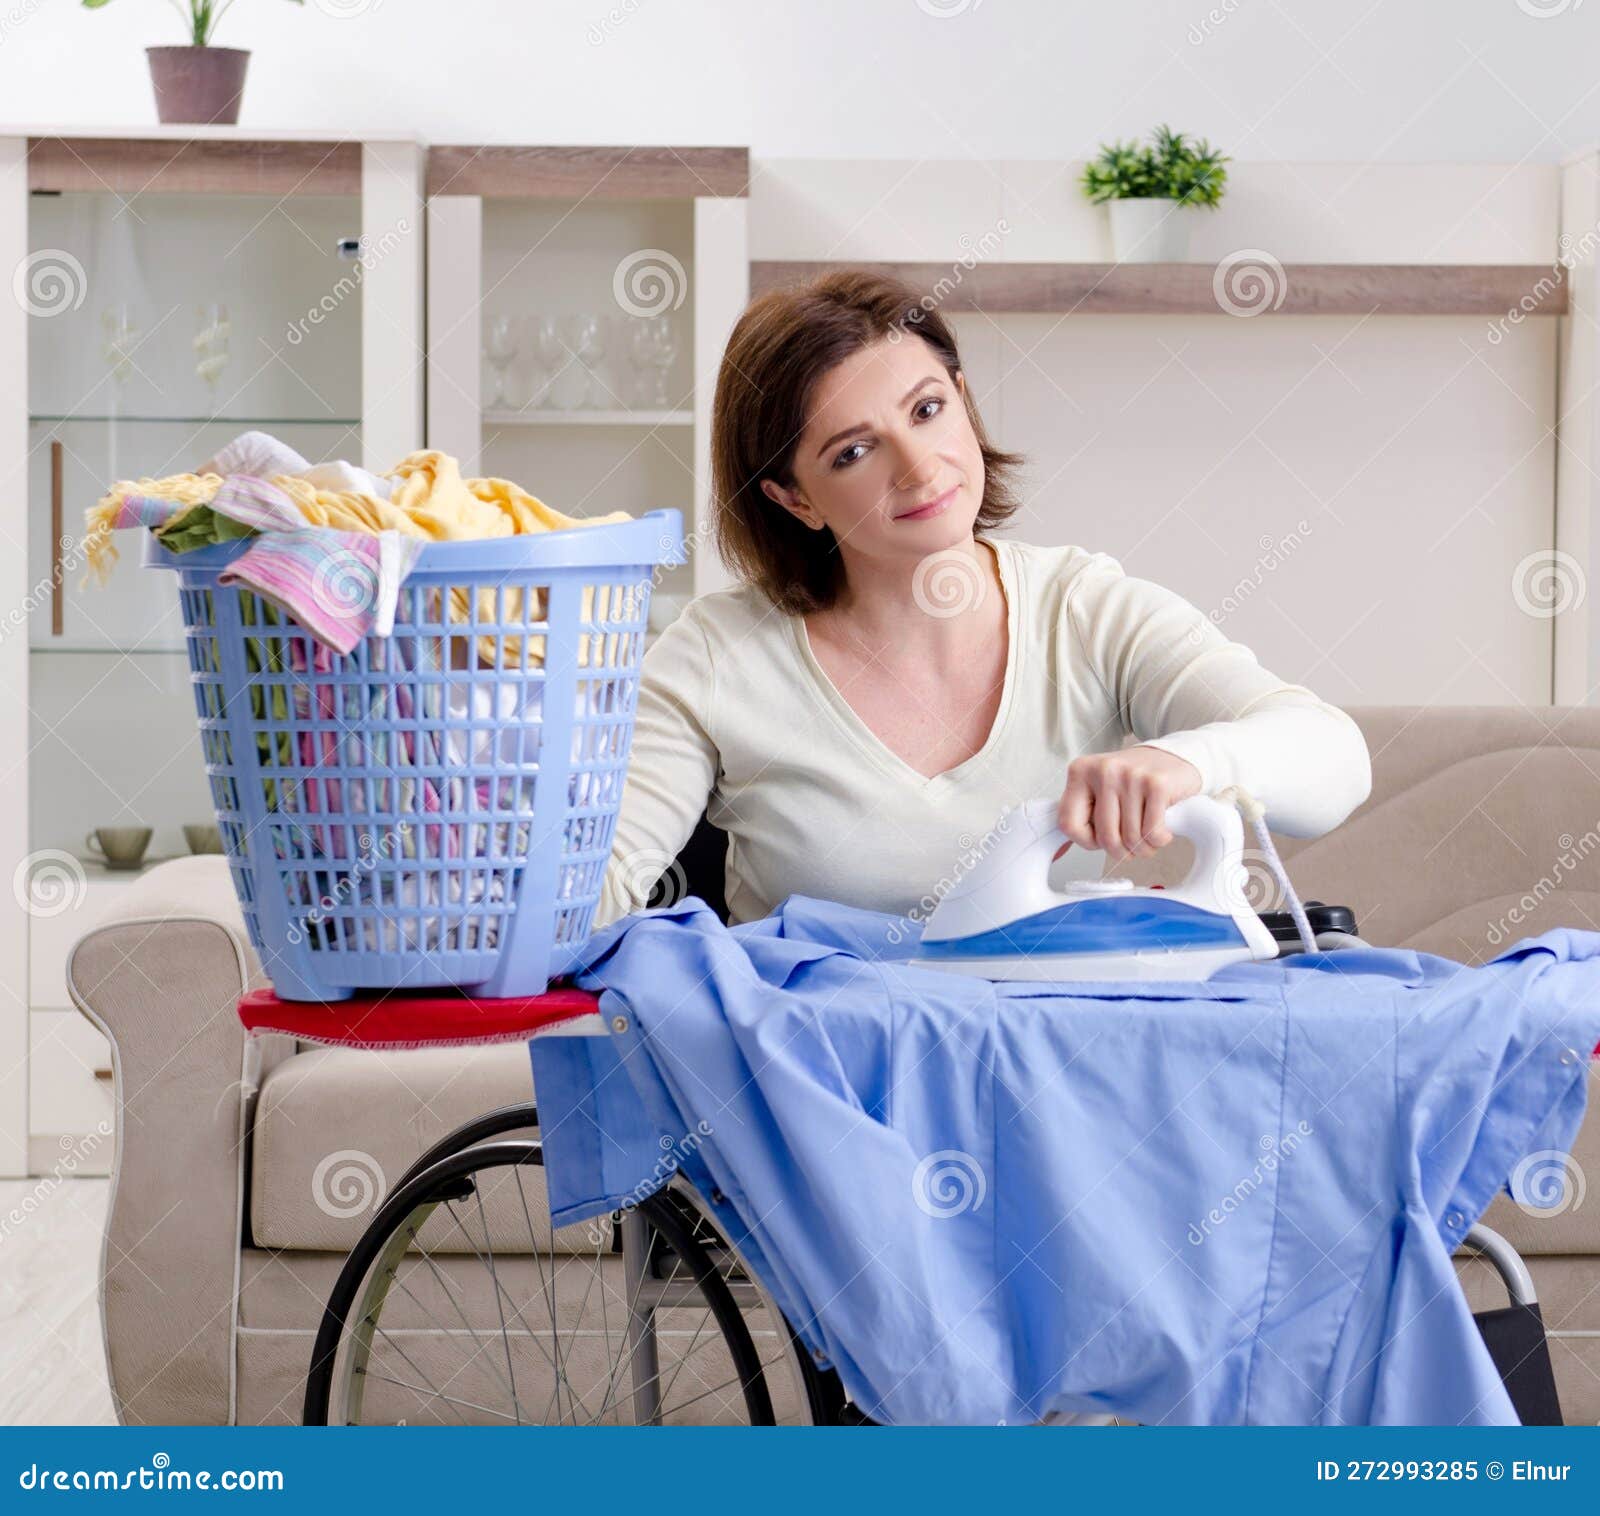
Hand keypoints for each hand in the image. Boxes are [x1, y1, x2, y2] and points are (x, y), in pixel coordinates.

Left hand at [1057, 746, 1202, 861]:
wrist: (1172, 756)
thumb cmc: (1133, 780)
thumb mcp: (1099, 788)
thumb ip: (1082, 811)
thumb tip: (1063, 847)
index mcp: (1080, 772)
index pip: (1068, 824)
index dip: (1087, 842)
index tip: (1100, 840)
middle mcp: (1103, 771)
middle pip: (1105, 837)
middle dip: (1121, 851)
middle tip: (1131, 847)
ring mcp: (1130, 776)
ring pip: (1131, 838)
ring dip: (1143, 848)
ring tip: (1147, 837)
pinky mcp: (1157, 784)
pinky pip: (1153, 832)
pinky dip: (1159, 840)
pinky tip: (1161, 830)